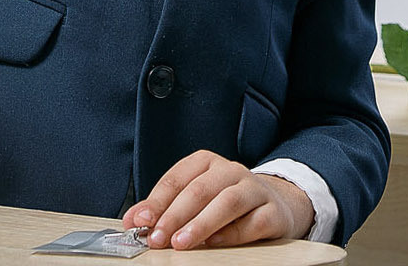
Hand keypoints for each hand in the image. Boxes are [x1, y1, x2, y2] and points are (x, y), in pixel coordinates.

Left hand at [122, 150, 314, 249]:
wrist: (274, 204)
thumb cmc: (225, 202)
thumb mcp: (195, 199)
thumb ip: (165, 208)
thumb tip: (133, 220)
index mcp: (207, 163)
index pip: (178, 178)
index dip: (157, 200)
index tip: (139, 221)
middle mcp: (232, 171)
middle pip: (200, 189)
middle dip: (175, 215)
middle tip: (157, 237)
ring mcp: (254, 189)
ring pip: (228, 201)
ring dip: (201, 223)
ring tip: (181, 243)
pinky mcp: (272, 212)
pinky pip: (253, 222)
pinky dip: (233, 234)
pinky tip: (215, 244)